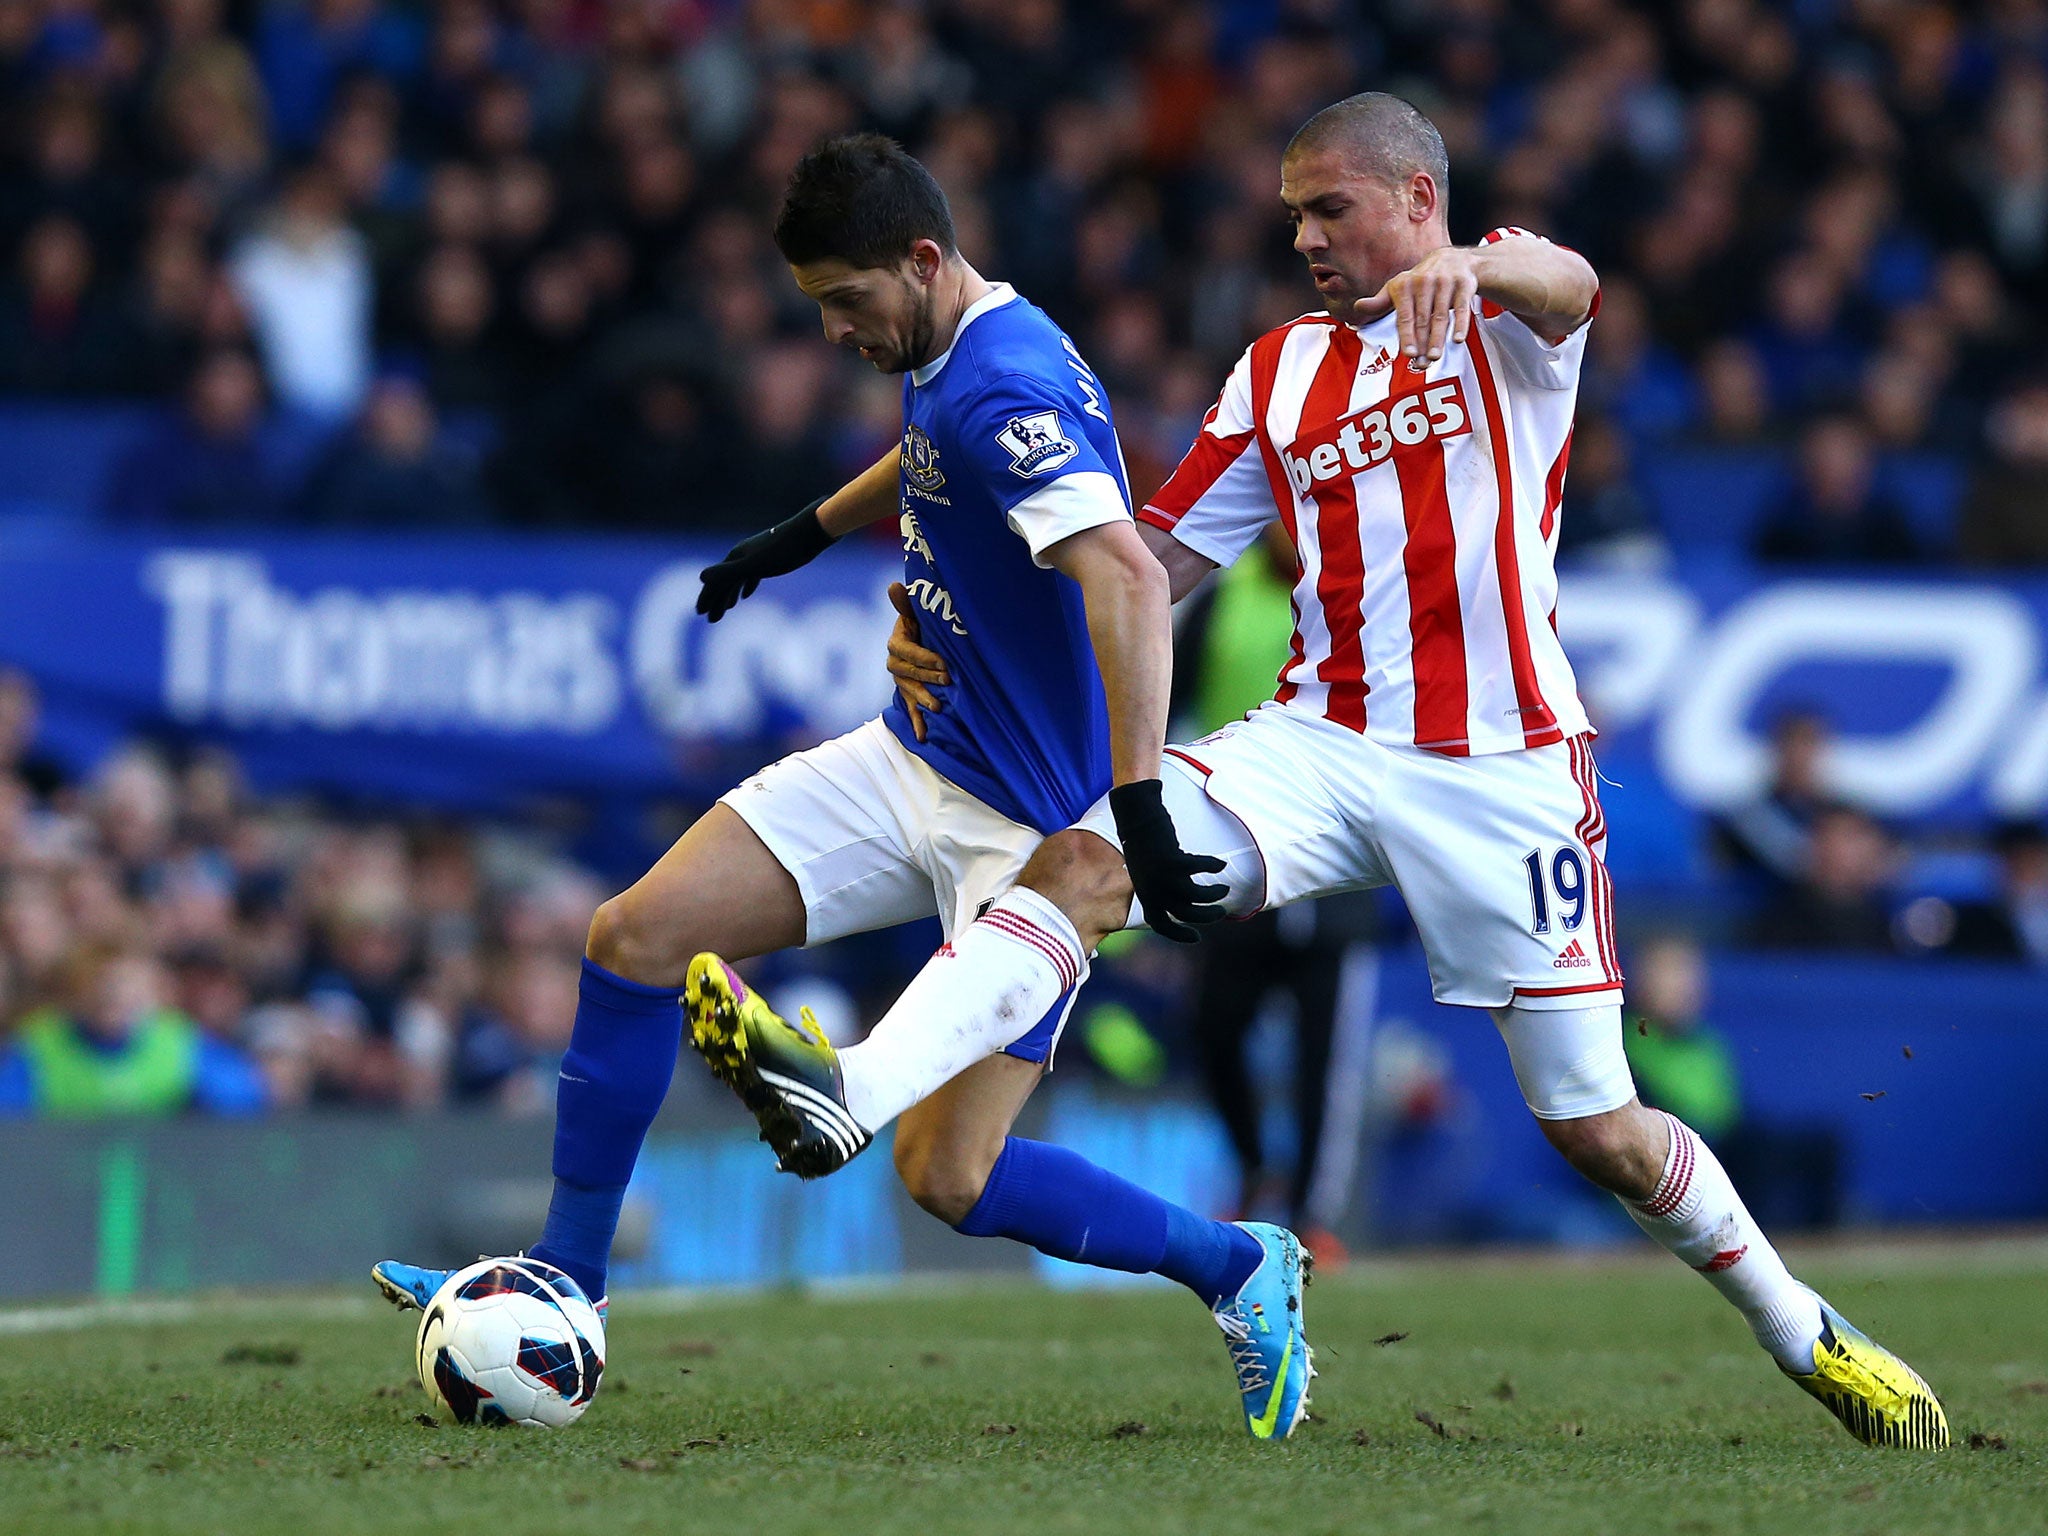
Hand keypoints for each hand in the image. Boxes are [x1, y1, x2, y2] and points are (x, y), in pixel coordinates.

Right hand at [697, 496, 836, 622]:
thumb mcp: (754, 565)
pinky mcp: (771, 557)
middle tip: (711, 620)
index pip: (715, 581)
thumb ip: (728, 572)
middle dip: (716, 600)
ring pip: (738, 578)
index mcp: (736, 557)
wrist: (810, 531)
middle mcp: (742, 555)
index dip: (707, 597)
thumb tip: (701, 577)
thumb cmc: (784, 550)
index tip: (700, 613)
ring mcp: (756, 555)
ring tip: (726, 610)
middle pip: (724, 580)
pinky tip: (747, 595)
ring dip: (730, 594)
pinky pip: (752, 574)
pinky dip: (747, 585)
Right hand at [886, 582, 949, 742]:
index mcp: (896, 643)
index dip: (924, 656)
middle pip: (909, 673)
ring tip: (937, 708)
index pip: (906, 651)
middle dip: (928, 678)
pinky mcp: (908, 695)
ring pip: (909, 692)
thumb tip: (894, 585)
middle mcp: (895, 664)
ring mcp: (901, 682)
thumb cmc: (923, 624)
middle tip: (948, 681)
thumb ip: (906, 603)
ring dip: (922, 700)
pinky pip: (910, 710)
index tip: (942, 661)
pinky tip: (923, 737)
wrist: (924, 642)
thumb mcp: (916, 613)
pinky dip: (916, 724)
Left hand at [1109, 779, 1226, 943]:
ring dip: (1215, 895)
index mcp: (1145, 896)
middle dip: (1208, 916)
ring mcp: (1161, 876)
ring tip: (1224, 889)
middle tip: (1221, 912)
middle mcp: (1152, 890)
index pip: (1161, 925)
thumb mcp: (1150, 875)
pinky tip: (1220, 864)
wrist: (1136, 820)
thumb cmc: (1145, 847)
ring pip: (1197, 897)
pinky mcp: (1172, 860)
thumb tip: (1187, 901)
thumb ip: (1164, 890)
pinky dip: (1212, 866)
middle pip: (1187, 914)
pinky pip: (1200, 868)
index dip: (1179, 935)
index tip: (1197, 937)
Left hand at [1354, 246, 1479, 367]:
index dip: (1407, 336)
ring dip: (1438, 339)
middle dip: (1423, 343)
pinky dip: (1460, 324)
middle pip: (1423, 320)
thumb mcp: (1398, 287)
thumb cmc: (1421, 280)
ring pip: (1441, 317)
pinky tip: (1457, 339)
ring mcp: (1445, 282)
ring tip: (1435, 356)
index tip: (1409, 353)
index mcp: (1405, 285)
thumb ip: (1379, 302)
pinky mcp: (1464, 285)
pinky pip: (1462, 308)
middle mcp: (1424, 282)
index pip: (1405, 317)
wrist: (1453, 259)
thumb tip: (1357, 307)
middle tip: (1422, 363)